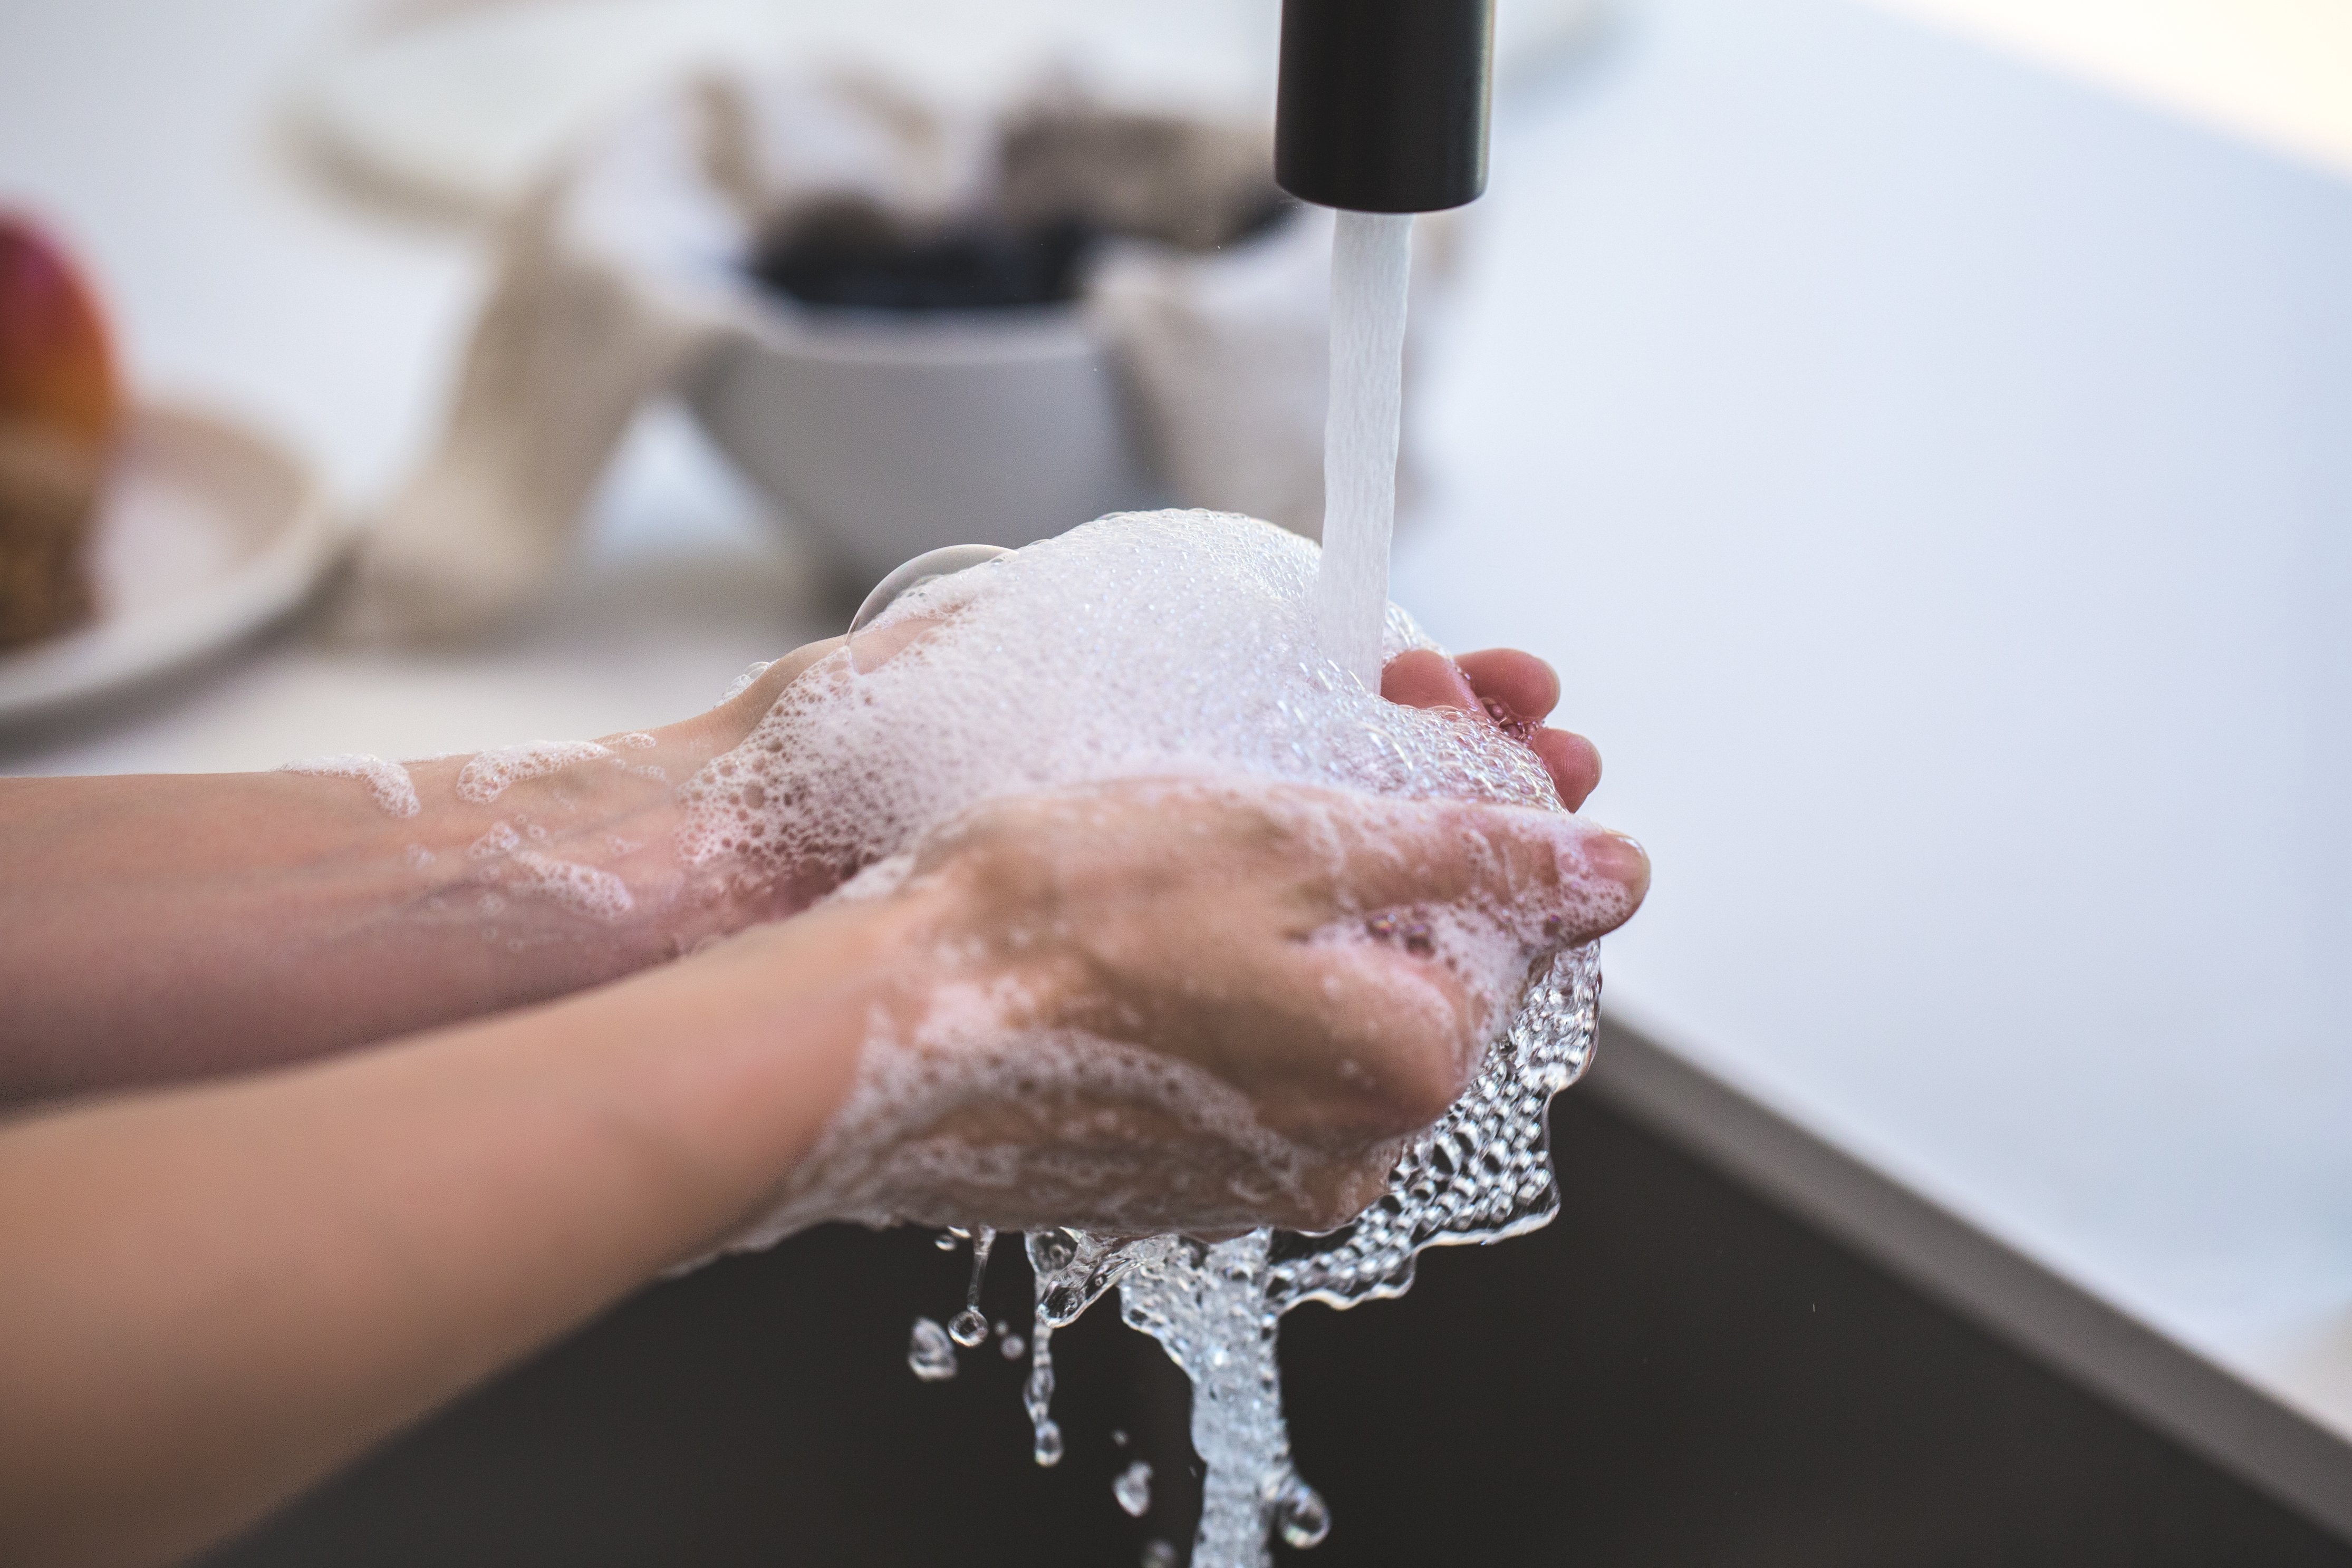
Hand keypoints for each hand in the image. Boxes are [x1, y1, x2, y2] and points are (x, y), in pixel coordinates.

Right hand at [763, 772, 1646, 1238]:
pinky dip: (1236, 967)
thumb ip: (1473, 850)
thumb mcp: (1291, 839)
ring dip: (1316, 894)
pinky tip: (1168, 895)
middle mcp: (1345, 1151)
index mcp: (1402, 1068)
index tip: (1428, 697)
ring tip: (1241, 790)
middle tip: (1361, 709)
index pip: (1511, 921)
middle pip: (1426, 963)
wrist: (869, 1033)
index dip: (1478, 790)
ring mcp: (1252, 1175)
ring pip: (1331, 1005)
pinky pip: (1246, 1054)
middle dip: (1405, 831)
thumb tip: (1613, 867)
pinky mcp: (1167, 1171)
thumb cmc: (1056, 924)